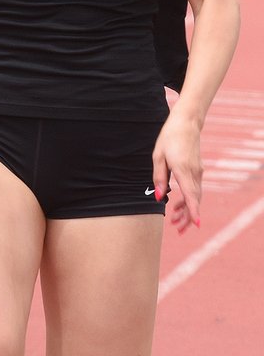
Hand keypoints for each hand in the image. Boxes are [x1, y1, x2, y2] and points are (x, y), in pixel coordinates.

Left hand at [153, 111, 202, 232]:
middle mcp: (194, 173)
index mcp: (183, 169)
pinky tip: (177, 207)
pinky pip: (194, 189)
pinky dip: (188, 200)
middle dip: (187, 216)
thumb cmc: (168, 139)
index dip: (193, 210)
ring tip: (175, 223)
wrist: (186, 124)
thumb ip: (159, 177)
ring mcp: (198, 172)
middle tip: (177, 230)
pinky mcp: (197, 171)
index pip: (191, 194)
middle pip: (194, 199)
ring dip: (187, 210)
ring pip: (195, 196)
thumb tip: (160, 197)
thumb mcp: (158, 157)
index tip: (196, 224)